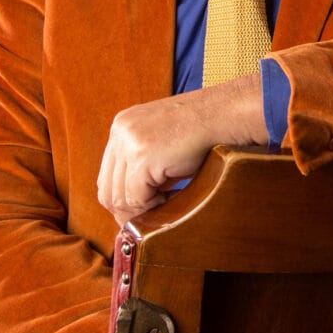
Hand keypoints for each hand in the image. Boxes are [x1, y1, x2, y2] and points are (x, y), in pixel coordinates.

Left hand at [96, 73, 268, 225]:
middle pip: (107, 188)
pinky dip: (152, 206)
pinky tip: (172, 199)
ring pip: (119, 197)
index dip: (124, 198)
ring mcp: (129, 143)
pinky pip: (136, 198)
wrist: (225, 113)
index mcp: (122, 125)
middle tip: (152, 218)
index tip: (145, 209)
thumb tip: (134, 202)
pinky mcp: (142, 157)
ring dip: (142, 209)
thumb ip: (145, 164)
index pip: (108, 175)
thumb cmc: (204, 129)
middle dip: (128, 209)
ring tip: (166, 205)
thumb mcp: (164, 142)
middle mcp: (120, 131)